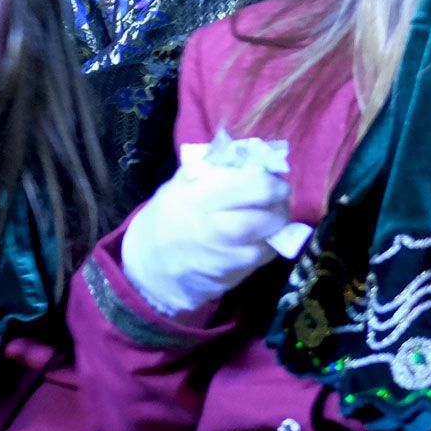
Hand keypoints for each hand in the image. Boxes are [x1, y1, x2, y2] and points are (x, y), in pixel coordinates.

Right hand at [120, 141, 294, 318]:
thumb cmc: (167, 217)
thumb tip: (248, 152)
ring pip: (270, 240)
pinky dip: (268, 245)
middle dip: (281, 204)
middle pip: (268, 216)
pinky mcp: (232, 277)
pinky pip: (262, 259)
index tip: (273, 176)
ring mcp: (226, 257)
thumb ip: (212, 168)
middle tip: (280, 196)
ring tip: (271, 215)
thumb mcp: (180, 184)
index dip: (272, 179)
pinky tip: (260, 236)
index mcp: (202, 197)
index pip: (254, 185)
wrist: (150, 268)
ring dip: (277, 226)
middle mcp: (217, 228)